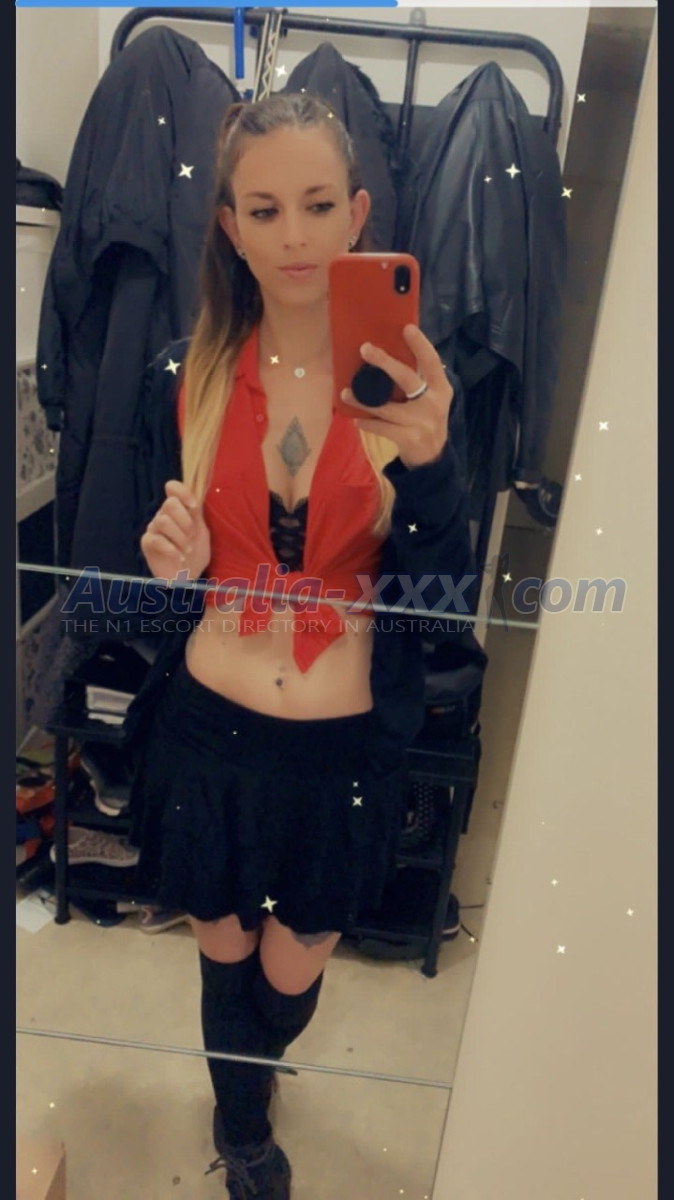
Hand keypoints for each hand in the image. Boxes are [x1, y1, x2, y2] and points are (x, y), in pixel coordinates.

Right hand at [140, 480, 210, 580]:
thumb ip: (196, 514)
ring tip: (187, 551)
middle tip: (192, 537)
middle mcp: (164, 515)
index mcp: (178, 509)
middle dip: (185, 521)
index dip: (183, 492)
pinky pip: (156, 539)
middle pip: (169, 504)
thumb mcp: (202, 532)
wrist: (189, 577)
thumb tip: (195, 497)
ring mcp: (154, 528)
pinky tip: (179, 558)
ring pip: (163, 521)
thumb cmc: (195, 554)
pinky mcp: (147, 542)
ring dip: (180, 537)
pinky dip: (171, 549)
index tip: (194, 506)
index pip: (173, 487)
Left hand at [340, 325, 452, 468]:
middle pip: (406, 378)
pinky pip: (381, 427)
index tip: (406, 328)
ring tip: (345, 393)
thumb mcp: (430, 400)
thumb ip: (417, 383)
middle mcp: (433, 403)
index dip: (420, 345)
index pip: (432, 362)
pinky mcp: (409, 438)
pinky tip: (357, 419)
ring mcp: (421, 422)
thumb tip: (386, 357)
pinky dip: (366, 422)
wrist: (432, 460)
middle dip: (384, 362)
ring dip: (362, 399)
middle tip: (365, 348)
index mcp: (441, 389)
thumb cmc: (425, 421)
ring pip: (386, 406)